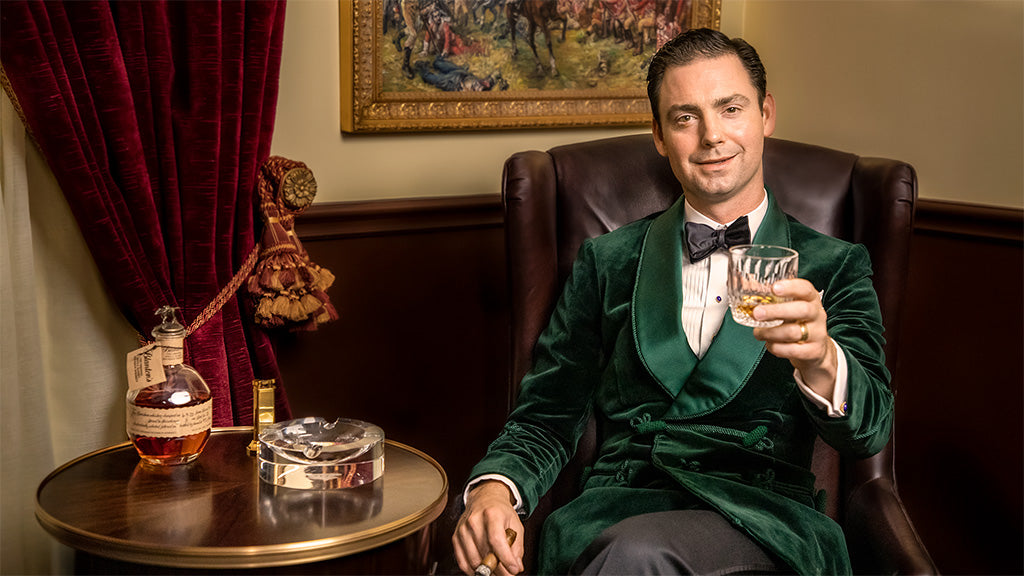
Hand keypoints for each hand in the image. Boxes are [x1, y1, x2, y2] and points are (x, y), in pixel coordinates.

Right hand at [453, 481, 524, 575]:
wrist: (483, 499)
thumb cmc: (500, 512)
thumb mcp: (515, 525)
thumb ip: (517, 547)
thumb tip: (516, 567)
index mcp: (492, 514)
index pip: (496, 540)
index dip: (505, 558)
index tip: (514, 570)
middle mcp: (474, 521)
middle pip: (485, 553)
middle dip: (499, 569)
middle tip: (508, 573)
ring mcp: (463, 530)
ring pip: (474, 561)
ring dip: (487, 571)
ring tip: (497, 571)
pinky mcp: (456, 538)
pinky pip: (462, 562)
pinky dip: (473, 571)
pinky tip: (483, 569)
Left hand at [751, 278, 837, 396]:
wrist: (814, 350)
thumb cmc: (796, 322)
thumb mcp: (787, 307)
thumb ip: (768, 296)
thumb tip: (743, 282)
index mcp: (810, 299)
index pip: (806, 289)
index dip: (791, 287)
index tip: (774, 288)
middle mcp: (817, 314)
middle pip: (802, 310)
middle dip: (777, 311)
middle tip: (757, 313)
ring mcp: (817, 334)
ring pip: (793, 332)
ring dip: (770, 332)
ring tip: (758, 332)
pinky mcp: (813, 351)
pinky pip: (792, 350)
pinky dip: (776, 347)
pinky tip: (769, 343)